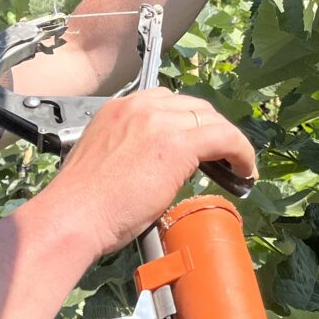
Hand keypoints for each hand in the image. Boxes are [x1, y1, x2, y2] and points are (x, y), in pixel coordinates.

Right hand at [35, 89, 256, 258]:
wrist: (73, 216)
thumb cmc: (82, 204)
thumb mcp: (105, 159)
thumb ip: (130, 151)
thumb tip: (153, 167)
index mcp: (119, 109)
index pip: (167, 102)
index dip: (188, 122)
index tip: (198, 142)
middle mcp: (140, 107)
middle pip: (193, 106)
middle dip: (211, 128)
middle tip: (222, 155)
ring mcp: (159, 122)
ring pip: (212, 120)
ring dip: (228, 141)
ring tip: (237, 165)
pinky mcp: (178, 144)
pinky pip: (225, 138)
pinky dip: (241, 152)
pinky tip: (244, 170)